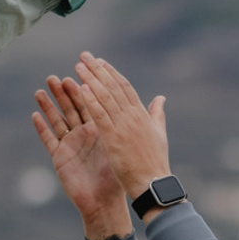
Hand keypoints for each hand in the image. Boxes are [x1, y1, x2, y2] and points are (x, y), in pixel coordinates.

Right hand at [32, 76, 131, 239]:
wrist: (106, 202)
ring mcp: (70, 144)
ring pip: (57, 120)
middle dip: (64, 93)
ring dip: (49, 106)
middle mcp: (83, 134)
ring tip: (41, 90)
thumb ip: (134, 122)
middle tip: (56, 77)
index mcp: (100, 129)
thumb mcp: (126, 146)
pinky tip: (34, 115)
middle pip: (72, 109)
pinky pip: (49, 140)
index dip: (87, 88)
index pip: (92, 103)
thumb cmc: (118, 175)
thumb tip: (159, 98)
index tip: (82, 71)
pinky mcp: (60, 157)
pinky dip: (42, 128)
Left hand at [70, 52, 172, 213]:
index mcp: (142, 114)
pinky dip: (91, 101)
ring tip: (78, 67)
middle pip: (112, 87)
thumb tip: (160, 98)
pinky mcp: (113, 139)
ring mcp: (123, 126)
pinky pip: (99, 116)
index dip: (111, 73)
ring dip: (90, 80)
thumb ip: (157, 114)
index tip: (99, 61)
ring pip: (104, 97)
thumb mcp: (159, 133)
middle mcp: (132, 116)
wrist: (153, 184)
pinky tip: (81, 89)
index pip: (124, 87)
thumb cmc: (155, 162)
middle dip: (97, 70)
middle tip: (84, 56)